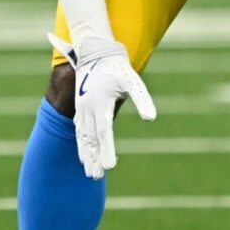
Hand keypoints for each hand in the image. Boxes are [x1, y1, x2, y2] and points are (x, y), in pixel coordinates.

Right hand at [48, 33, 156, 179]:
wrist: (96, 52)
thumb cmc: (118, 68)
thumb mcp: (133, 81)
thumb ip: (142, 99)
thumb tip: (150, 118)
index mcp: (101, 103)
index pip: (103, 132)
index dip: (106, 149)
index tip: (109, 166)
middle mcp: (88, 108)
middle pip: (90, 139)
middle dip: (94, 158)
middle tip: (96, 176)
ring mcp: (82, 109)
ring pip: (83, 136)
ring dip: (86, 155)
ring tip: (89, 172)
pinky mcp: (81, 108)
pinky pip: (79, 130)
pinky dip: (81, 144)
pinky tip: (84, 155)